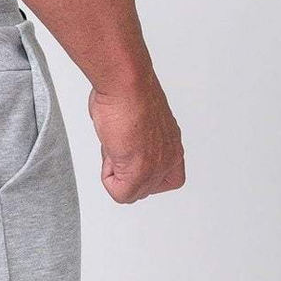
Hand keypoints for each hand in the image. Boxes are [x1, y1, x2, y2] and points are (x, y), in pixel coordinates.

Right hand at [88, 77, 184, 203]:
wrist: (126, 85)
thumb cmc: (128, 93)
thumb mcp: (140, 121)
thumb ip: (138, 141)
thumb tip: (123, 146)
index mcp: (172, 144)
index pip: (167, 179)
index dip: (144, 175)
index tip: (131, 156)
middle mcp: (169, 156)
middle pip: (145, 188)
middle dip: (125, 174)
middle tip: (119, 148)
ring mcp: (156, 166)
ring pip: (133, 192)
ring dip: (116, 174)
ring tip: (116, 145)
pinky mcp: (139, 172)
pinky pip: (121, 194)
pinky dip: (108, 178)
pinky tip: (112, 151)